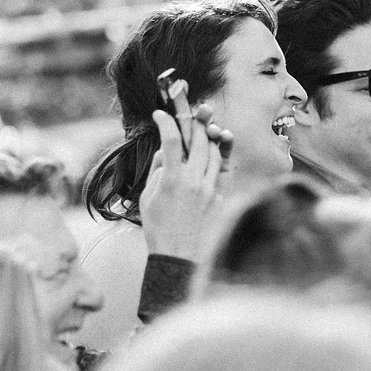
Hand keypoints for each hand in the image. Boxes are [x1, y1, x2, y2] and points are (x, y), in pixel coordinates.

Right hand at [138, 106, 224, 260]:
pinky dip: (218, 158)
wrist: (179, 256)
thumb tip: (164, 153)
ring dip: (210, 138)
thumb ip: (156, 171)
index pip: (170, 139)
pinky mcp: (220, 197)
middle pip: (199, 140)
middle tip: (193, 113)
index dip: (165, 121)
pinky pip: (222, 170)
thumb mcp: (148, 198)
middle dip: (195, 122)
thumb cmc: (158, 229)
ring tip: (206, 130)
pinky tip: (216, 150)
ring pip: (215, 152)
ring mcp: (210, 188)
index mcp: (172, 180)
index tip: (159, 114)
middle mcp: (194, 180)